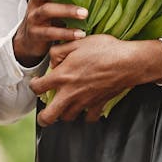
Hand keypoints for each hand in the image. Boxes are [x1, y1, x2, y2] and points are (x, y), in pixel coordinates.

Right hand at [13, 0, 88, 65]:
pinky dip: (67, 33)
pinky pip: (51, 33)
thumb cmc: (47, 17)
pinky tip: (81, 33)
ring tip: (84, 14)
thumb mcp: (51, 1)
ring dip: (67, 11)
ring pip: (48, 11)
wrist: (29, 40)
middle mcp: (34, 2)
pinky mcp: (37, 34)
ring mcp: (34, 18)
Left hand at [29, 36, 161, 125]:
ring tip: (65, 107)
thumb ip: (59, 51)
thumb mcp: (77, 43)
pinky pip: (89, 117)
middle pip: (50, 116)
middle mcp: (71, 93)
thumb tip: (52, 61)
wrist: (128, 62)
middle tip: (44, 115)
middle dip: (44, 118)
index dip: (33, 86)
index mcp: (62, 76)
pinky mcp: (98, 105)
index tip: (36, 84)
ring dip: (64, 114)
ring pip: (68, 118)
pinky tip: (86, 108)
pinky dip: (86, 115)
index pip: (38, 88)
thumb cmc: (104, 50)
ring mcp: (85, 101)